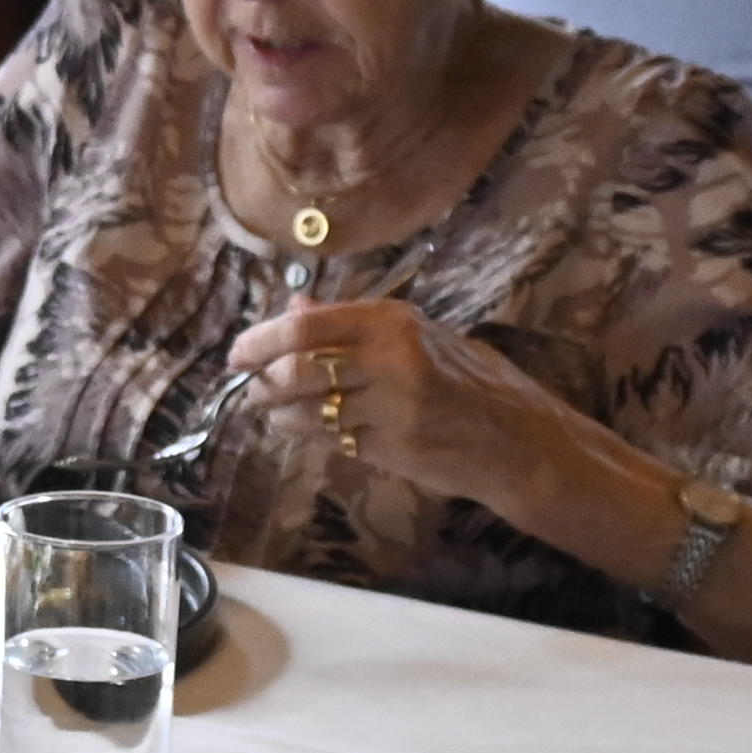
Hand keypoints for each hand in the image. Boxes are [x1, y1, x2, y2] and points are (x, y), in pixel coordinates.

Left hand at [226, 296, 572, 503]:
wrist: (514, 437)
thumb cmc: (464, 382)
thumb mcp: (414, 336)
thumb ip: (352, 325)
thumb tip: (294, 306)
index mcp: (393, 321)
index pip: (306, 326)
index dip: (260, 340)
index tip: (238, 353)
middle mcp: (391, 357)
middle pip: (297, 368)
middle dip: (260, 381)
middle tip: (247, 388)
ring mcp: (392, 405)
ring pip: (307, 409)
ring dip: (277, 413)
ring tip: (271, 413)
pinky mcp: (392, 446)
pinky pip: (329, 440)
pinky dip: (304, 435)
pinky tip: (300, 431)